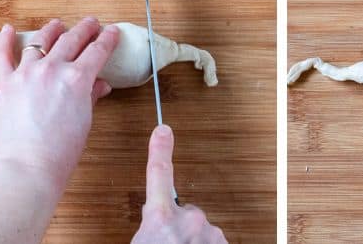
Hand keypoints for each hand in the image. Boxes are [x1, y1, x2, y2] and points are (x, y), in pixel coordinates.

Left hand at [0, 18, 119, 185]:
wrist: (30, 167)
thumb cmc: (61, 151)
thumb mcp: (85, 121)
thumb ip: (91, 96)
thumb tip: (100, 85)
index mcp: (77, 79)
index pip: (97, 51)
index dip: (107, 39)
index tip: (111, 33)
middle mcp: (52, 69)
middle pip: (72, 39)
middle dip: (85, 29)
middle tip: (92, 23)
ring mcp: (26, 73)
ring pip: (40, 41)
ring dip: (52, 29)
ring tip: (58, 24)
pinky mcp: (5, 82)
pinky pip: (2, 55)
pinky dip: (5, 40)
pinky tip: (8, 29)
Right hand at [132, 125, 226, 243]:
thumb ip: (151, 225)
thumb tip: (156, 222)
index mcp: (161, 218)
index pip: (159, 173)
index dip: (161, 150)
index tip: (163, 130)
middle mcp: (189, 221)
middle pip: (184, 213)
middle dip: (177, 228)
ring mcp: (210, 233)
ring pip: (199, 231)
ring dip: (190, 241)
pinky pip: (211, 241)